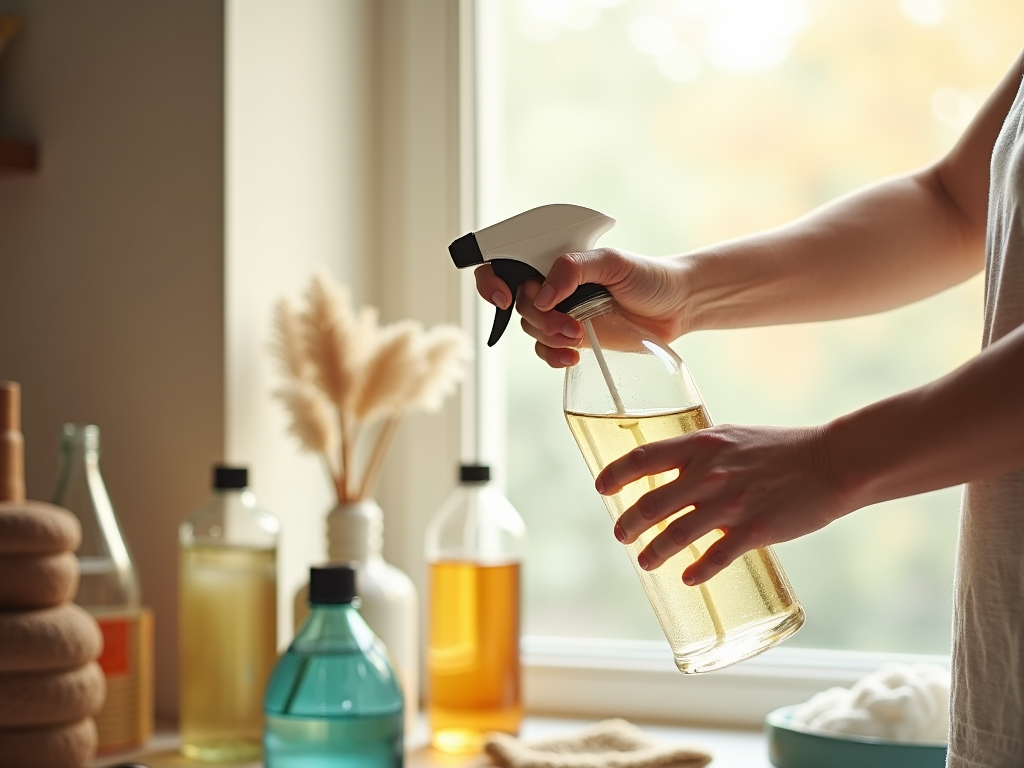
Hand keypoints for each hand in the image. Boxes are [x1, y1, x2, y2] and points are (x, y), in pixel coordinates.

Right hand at [474, 248, 690, 366]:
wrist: (675, 306)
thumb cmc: (647, 275)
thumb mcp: (612, 262)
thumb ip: (573, 269)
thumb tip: (542, 295)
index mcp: (552, 259)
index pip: (504, 263)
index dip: (492, 280)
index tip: (505, 297)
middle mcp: (550, 284)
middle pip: (517, 303)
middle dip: (539, 318)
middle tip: (569, 324)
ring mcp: (559, 312)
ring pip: (530, 329)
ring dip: (550, 337)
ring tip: (579, 336)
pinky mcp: (570, 338)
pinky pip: (545, 350)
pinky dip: (552, 356)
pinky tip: (573, 357)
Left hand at [596, 423, 844, 584]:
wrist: (832, 462)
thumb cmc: (781, 449)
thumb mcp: (733, 438)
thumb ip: (702, 454)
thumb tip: (673, 472)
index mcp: (702, 445)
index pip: (643, 458)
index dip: (615, 474)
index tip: (600, 488)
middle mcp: (709, 473)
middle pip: (651, 503)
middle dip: (629, 523)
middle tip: (621, 535)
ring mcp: (731, 502)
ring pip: (676, 534)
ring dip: (654, 552)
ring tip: (645, 562)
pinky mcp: (755, 529)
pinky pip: (716, 557)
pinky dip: (697, 571)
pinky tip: (687, 579)